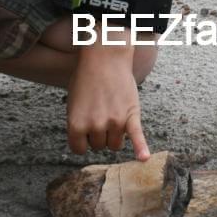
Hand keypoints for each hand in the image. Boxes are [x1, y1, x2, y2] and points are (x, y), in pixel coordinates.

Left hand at [67, 35, 150, 161]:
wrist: (105, 58)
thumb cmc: (86, 78)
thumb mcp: (72, 103)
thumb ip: (77, 124)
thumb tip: (84, 140)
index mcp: (76, 124)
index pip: (79, 149)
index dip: (83, 140)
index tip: (85, 131)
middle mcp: (95, 126)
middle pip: (99, 146)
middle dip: (100, 134)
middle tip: (100, 115)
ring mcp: (114, 122)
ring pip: (115, 145)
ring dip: (114, 135)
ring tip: (113, 116)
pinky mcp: (131, 116)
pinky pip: (137, 137)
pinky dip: (141, 148)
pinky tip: (144, 158)